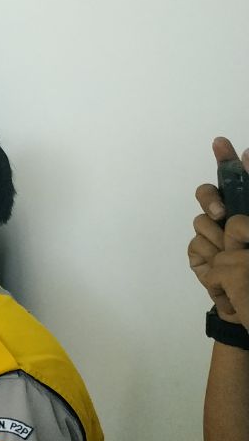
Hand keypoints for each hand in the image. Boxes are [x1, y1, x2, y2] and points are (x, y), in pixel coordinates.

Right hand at [191, 138, 244, 316]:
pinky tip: (221, 262)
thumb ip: (248, 198)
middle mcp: (224, 217)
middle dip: (210, 199)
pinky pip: (196, 245)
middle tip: (221, 213)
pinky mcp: (198, 254)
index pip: (233, 177)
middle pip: (206, 192)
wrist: (247, 297)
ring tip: (234, 251)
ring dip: (218, 237)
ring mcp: (209, 235)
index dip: (226, 159)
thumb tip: (248, 157)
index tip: (221, 143)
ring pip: (202, 222)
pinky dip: (210, 255)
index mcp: (242, 208)